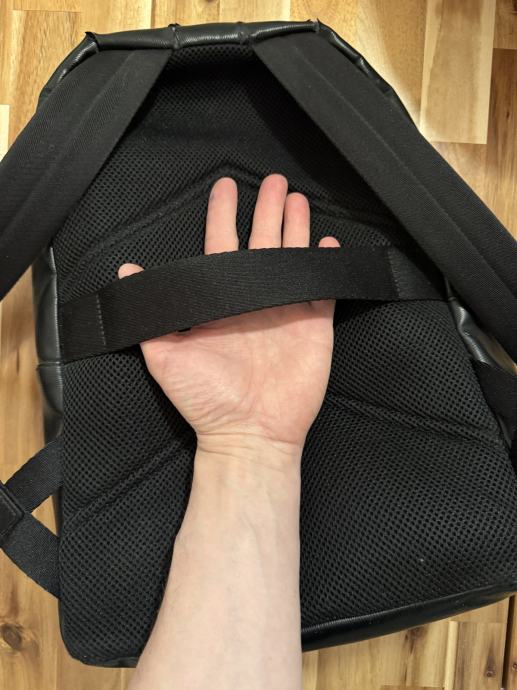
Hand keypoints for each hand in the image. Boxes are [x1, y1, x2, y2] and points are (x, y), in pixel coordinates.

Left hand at [119, 174, 338, 457]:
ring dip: (296, 227)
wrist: (248, 433)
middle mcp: (254, 297)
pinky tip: (329, 247)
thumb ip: (149, 314)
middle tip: (273, 180)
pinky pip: (323, 289)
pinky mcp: (314, 325)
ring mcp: (286, 309)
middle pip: (262, 241)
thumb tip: (126, 272)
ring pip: (293, 256)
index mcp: (221, 299)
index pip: (222, 244)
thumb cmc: (206, 400)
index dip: (224, 214)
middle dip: (267, 208)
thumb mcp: (166, 357)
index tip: (225, 187)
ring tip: (297, 199)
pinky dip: (327, 267)